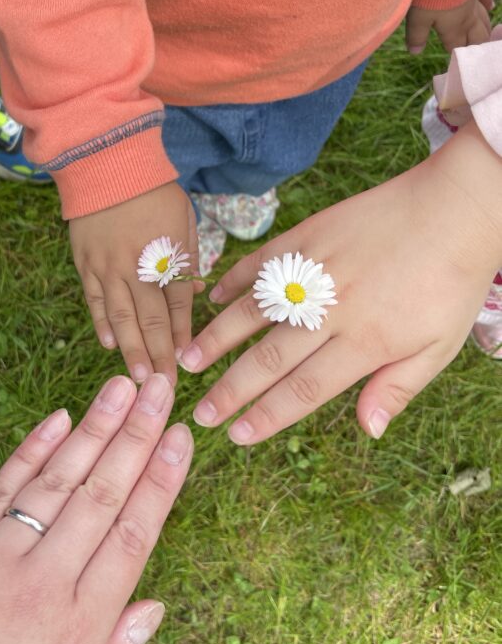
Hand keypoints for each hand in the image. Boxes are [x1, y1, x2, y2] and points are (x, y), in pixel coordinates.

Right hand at [70, 182, 197, 382]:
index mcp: (168, 255)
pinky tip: (111, 346)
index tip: (186, 365)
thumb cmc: (153, 191)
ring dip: (132, 352)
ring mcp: (108, 267)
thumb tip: (194, 290)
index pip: (178, 307)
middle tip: (165, 390)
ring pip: (121, 319)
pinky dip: (103, 326)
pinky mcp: (86, 264)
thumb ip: (189, 258)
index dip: (182, 339)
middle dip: (159, 358)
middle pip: (151, 321)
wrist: (106, 162)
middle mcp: (139, 267)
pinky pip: (95, 302)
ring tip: (140, 381)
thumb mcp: (184, 220)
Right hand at [180, 123, 501, 443]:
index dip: (268, 416)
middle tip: (201, 413)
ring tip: (188, 361)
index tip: (238, 434)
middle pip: (269, 359)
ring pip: (253, 312)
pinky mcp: (307, 236)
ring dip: (217, 340)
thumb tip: (369, 430)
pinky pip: (260, 262)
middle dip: (231, 391)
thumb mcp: (439, 346)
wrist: (455, 209)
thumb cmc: (450, 282)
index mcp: (365, 342)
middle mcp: (331, 310)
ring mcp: (314, 270)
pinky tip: (211, 299)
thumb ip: (398, 387)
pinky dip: (233, 281)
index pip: (304, 389)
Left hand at [406, 0, 493, 53]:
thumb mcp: (417, 19)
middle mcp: (468, 17)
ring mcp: (474, 1)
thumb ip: (417, 36)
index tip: (455, 61)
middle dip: (476, 45)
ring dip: (485, 29)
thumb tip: (415, 53)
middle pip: (476, 35)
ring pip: (484, 19)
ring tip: (485, 37)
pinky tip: (491, 7)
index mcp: (454, 28)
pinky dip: (489, 3)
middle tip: (475, 53)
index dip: (456, 54)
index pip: (457, 46)